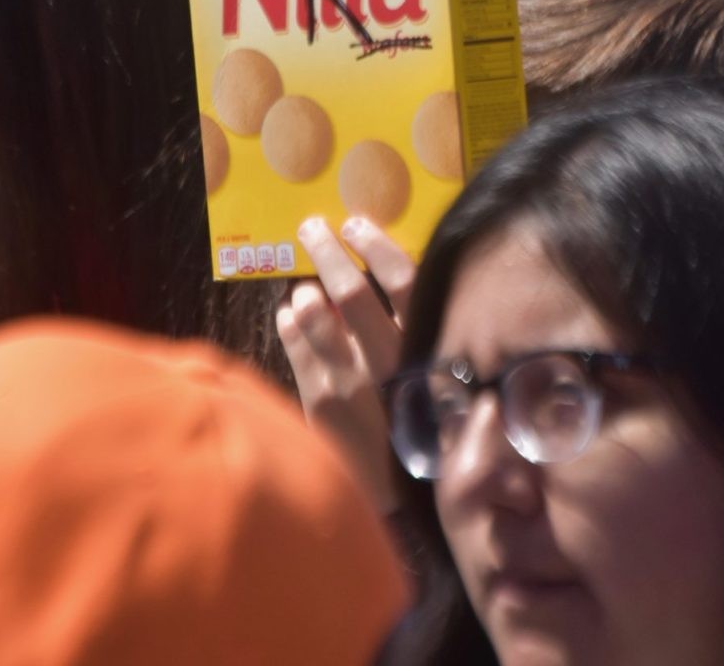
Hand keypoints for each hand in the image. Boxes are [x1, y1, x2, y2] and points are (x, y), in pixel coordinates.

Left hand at [276, 216, 414, 513]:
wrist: (405, 500)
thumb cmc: (425, 423)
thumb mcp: (434, 372)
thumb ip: (412, 327)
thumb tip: (374, 276)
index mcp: (424, 347)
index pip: (402, 280)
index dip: (376, 245)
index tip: (357, 223)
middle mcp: (387, 362)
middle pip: (351, 290)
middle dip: (328, 250)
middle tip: (312, 228)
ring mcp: (349, 383)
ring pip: (314, 314)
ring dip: (305, 291)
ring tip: (305, 290)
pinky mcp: (319, 404)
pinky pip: (294, 346)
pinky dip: (289, 322)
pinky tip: (290, 316)